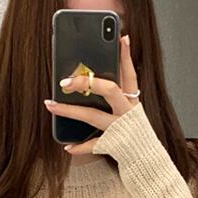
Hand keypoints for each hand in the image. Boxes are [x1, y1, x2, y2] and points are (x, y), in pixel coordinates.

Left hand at [43, 33, 139, 154]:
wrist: (147, 159)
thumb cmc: (134, 132)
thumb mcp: (129, 109)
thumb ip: (117, 93)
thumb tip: (90, 76)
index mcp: (132, 100)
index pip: (130, 73)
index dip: (126, 56)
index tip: (121, 38)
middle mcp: (127, 111)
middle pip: (110, 90)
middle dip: (88, 82)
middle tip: (65, 80)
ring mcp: (119, 127)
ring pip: (93, 115)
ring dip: (70, 111)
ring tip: (50, 104)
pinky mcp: (113, 144)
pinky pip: (93, 145)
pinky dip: (80, 147)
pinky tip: (67, 146)